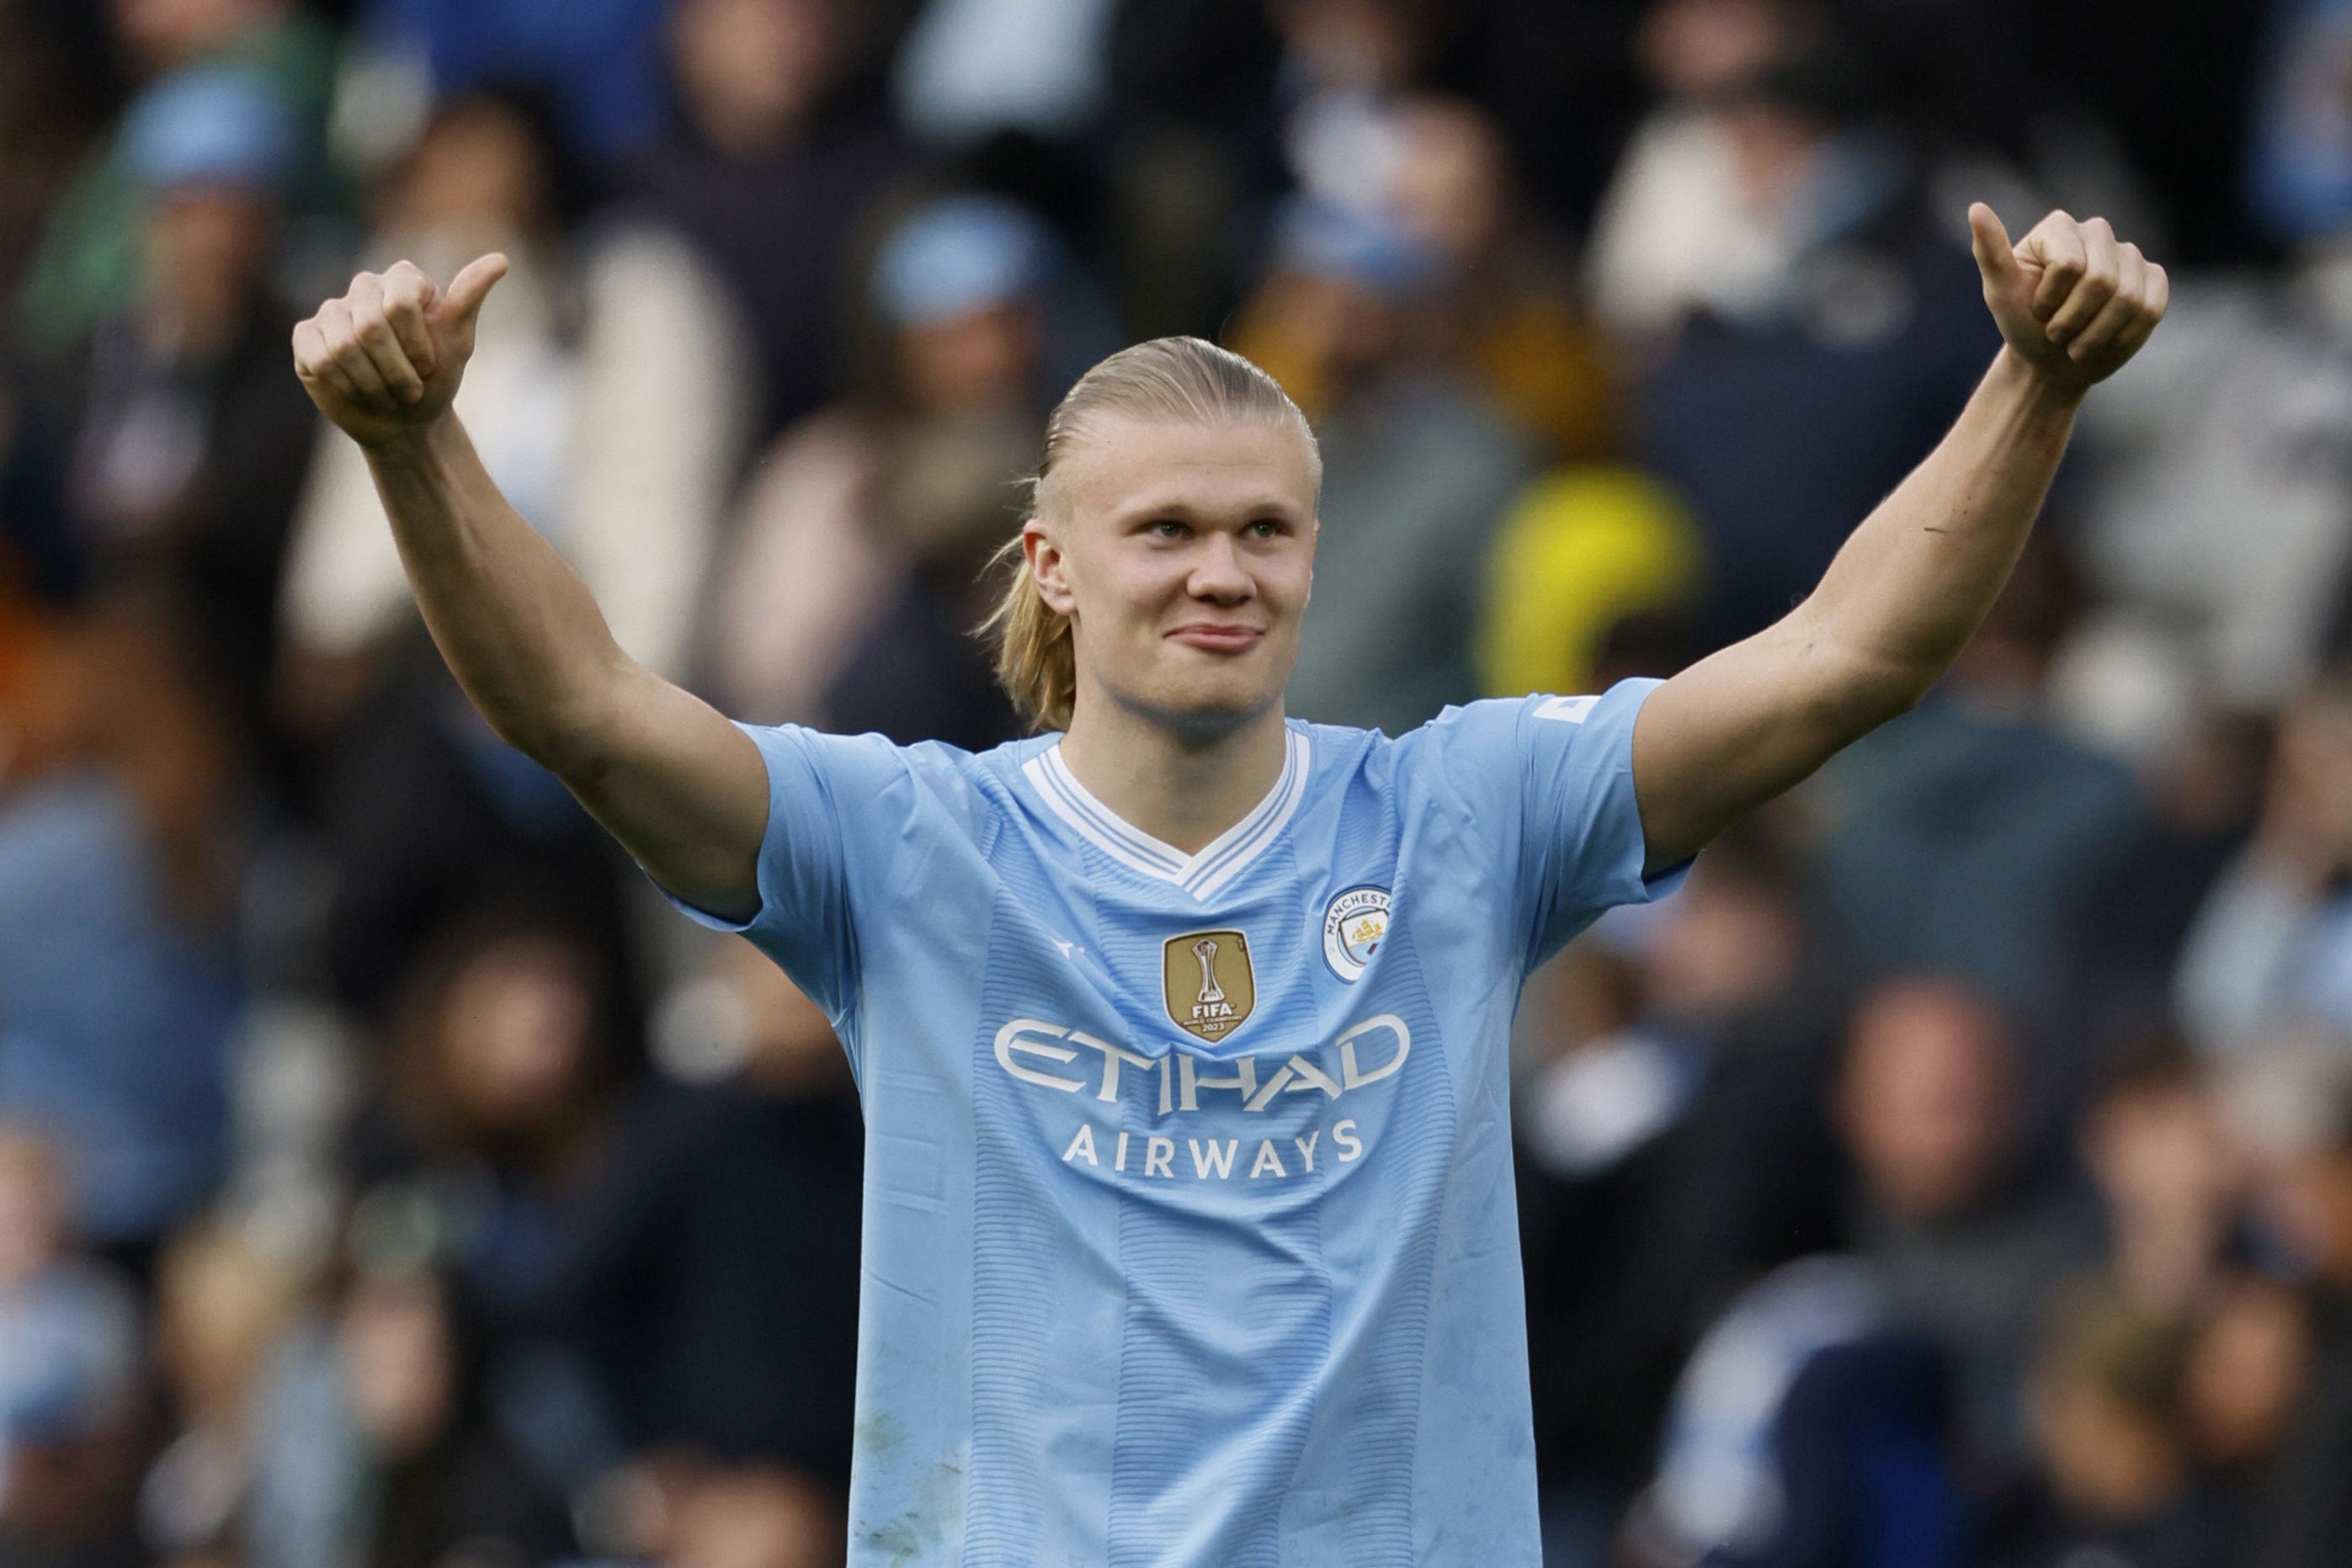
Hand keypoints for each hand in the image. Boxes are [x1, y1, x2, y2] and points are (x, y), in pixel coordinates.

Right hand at [291, 254, 507, 447]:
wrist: (406, 420)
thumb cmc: (434, 378)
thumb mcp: (457, 342)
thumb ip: (470, 298)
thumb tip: (500, 260)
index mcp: (402, 279)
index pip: (401, 304)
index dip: (416, 347)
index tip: (428, 366)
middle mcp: (364, 286)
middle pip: (371, 327)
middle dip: (396, 371)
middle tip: (410, 390)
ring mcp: (332, 310)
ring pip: (344, 347)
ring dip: (373, 384)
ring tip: (387, 395)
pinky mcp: (307, 336)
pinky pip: (320, 359)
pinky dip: (347, 386)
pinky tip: (359, 392)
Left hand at [1968, 204, 2167, 398]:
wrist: (2050, 360)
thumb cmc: (2022, 323)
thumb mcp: (2000, 293)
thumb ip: (1990, 252)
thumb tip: (1976, 208)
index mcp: (2058, 228)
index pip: (2069, 265)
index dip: (2051, 301)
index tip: (2037, 310)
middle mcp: (2097, 233)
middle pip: (2101, 281)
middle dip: (2072, 320)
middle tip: (2055, 332)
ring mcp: (2129, 254)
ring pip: (2128, 298)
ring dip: (2095, 334)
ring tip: (2076, 341)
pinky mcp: (2153, 278)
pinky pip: (2150, 308)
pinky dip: (2123, 335)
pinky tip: (2104, 339)